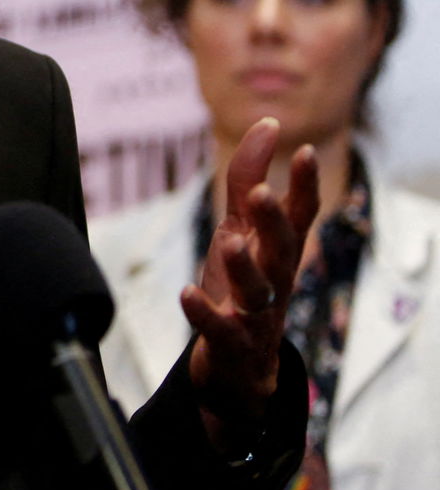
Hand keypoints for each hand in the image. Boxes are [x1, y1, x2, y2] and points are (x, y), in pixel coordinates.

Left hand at [180, 117, 317, 450]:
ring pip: (257, 292)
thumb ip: (248, 179)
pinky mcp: (232, 344)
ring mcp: (256, 315)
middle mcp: (274, 281)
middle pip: (282, 250)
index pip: (300, 216)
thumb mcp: (241, 229)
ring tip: (231, 243)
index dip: (304, 186)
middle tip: (261, 194)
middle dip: (273, 222)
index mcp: (277, 252)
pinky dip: (204, 313)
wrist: (238, 366)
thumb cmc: (241, 287)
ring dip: (244, 267)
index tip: (303, 151)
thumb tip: (267, 124)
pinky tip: (186, 294)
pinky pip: (221, 330)